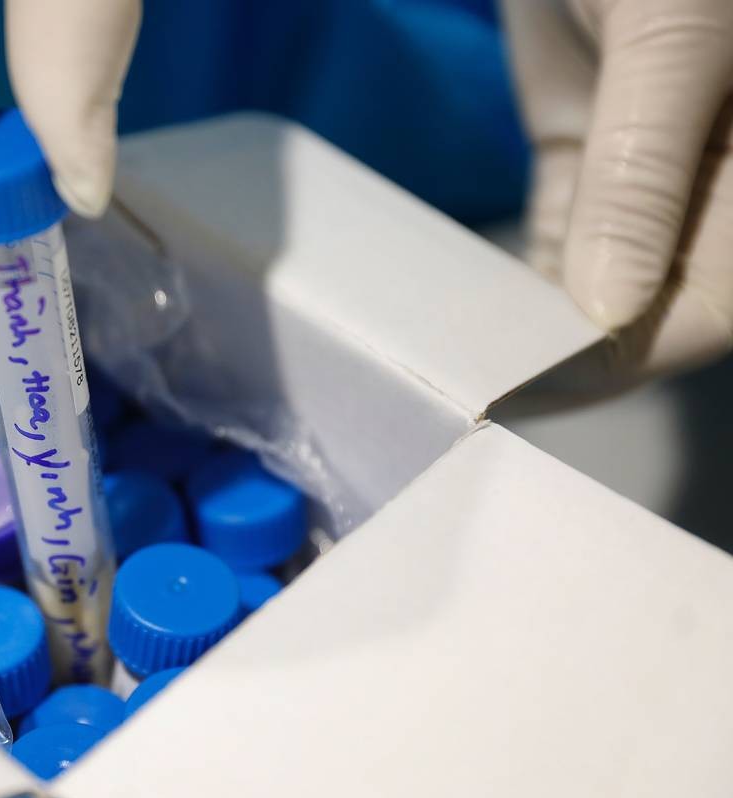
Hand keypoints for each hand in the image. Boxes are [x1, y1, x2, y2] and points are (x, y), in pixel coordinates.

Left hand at [501, 0, 732, 382]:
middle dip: (579, 345)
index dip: (633, 350)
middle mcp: (721, 175)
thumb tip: (611, 307)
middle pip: (664, 297)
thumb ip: (644, 168)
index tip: (535, 384)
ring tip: (466, 358)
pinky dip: (526, 264)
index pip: (718, 299)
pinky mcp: (591, 134)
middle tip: (483, 384)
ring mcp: (652, 156)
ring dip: (542, 314)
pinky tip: (470, 302)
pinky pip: (567, 224)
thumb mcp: (669, 36)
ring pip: (605, 268)